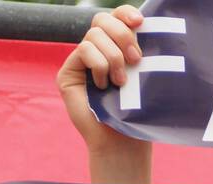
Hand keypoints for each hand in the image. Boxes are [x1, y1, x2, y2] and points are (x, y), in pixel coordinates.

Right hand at [56, 5, 152, 169]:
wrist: (123, 141)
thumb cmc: (138, 112)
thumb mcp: (144, 75)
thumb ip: (139, 48)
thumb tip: (144, 21)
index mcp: (116, 48)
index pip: (116, 17)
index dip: (125, 13)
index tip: (141, 22)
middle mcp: (97, 51)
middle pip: (102, 19)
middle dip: (122, 35)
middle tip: (135, 60)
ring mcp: (80, 61)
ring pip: (95, 35)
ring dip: (113, 57)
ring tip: (121, 82)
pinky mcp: (68, 72)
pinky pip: (84, 50)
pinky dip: (99, 66)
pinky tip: (104, 86)